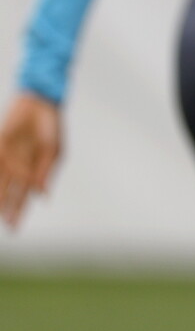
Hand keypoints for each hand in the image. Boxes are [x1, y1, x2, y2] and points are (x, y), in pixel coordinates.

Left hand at [0, 92, 62, 228]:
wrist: (41, 103)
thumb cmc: (51, 126)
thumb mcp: (54, 151)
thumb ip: (45, 173)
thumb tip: (43, 196)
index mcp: (34, 169)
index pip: (24, 195)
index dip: (20, 210)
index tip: (15, 227)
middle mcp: (19, 166)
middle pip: (11, 192)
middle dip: (7, 209)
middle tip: (6, 225)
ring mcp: (8, 157)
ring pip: (1, 182)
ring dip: (0, 197)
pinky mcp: (1, 147)